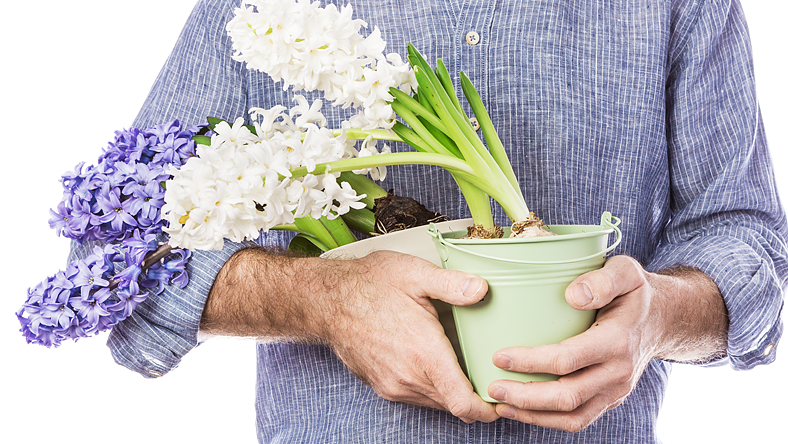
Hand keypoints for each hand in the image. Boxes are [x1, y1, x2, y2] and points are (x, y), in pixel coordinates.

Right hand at [322, 250, 499, 422]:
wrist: (325, 300)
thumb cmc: (368, 285)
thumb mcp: (414, 273)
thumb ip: (452, 284)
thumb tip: (482, 290)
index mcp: (424, 354)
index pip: (463, 404)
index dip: (487, 410)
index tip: (500, 401)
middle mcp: (408, 377)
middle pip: (453, 405)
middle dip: (474, 397)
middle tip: (489, 375)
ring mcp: (392, 385)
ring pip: (434, 402)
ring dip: (451, 391)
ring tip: (464, 368)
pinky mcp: (382, 385)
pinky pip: (416, 396)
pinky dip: (431, 388)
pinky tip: (434, 363)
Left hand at [486, 255, 725, 431]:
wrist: (663, 320)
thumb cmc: (635, 292)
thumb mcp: (626, 272)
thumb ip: (603, 280)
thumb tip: (573, 296)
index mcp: (617, 341)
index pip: (569, 359)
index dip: (530, 362)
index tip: (499, 356)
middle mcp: (618, 372)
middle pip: (568, 396)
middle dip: (525, 396)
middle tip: (492, 386)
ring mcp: (615, 391)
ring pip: (572, 416)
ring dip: (532, 415)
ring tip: (499, 404)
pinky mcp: (609, 400)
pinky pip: (578, 419)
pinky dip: (547, 420)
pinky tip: (520, 409)